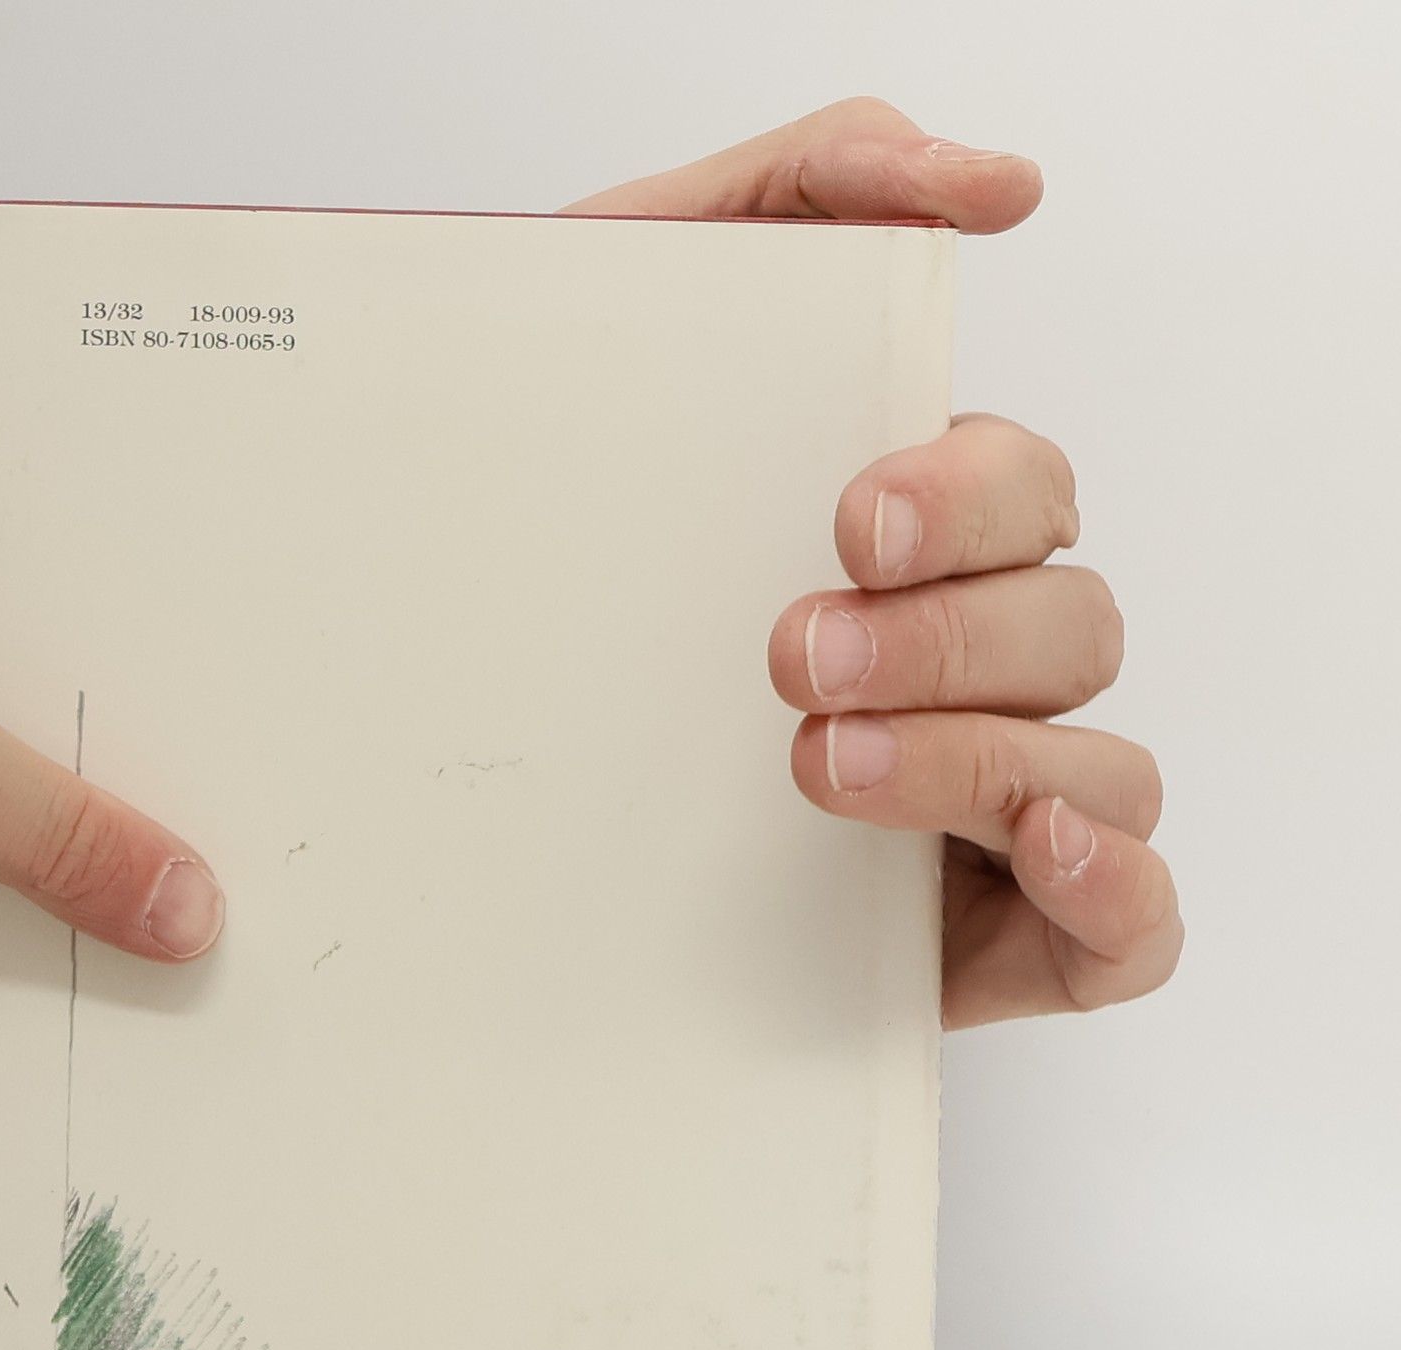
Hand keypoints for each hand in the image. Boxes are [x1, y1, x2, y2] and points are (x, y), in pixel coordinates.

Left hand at [570, 99, 1182, 1026]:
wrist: (440, 769)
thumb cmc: (547, 561)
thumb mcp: (627, 322)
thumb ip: (794, 201)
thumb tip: (982, 187)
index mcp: (911, 555)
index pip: (1026, 499)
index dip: (971, 501)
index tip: (851, 522)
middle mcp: (964, 673)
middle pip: (1070, 627)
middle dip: (946, 638)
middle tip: (792, 654)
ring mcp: (983, 810)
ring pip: (1101, 767)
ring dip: (980, 754)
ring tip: (818, 760)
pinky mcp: (985, 943)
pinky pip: (1128, 927)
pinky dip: (1117, 887)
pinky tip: (1039, 850)